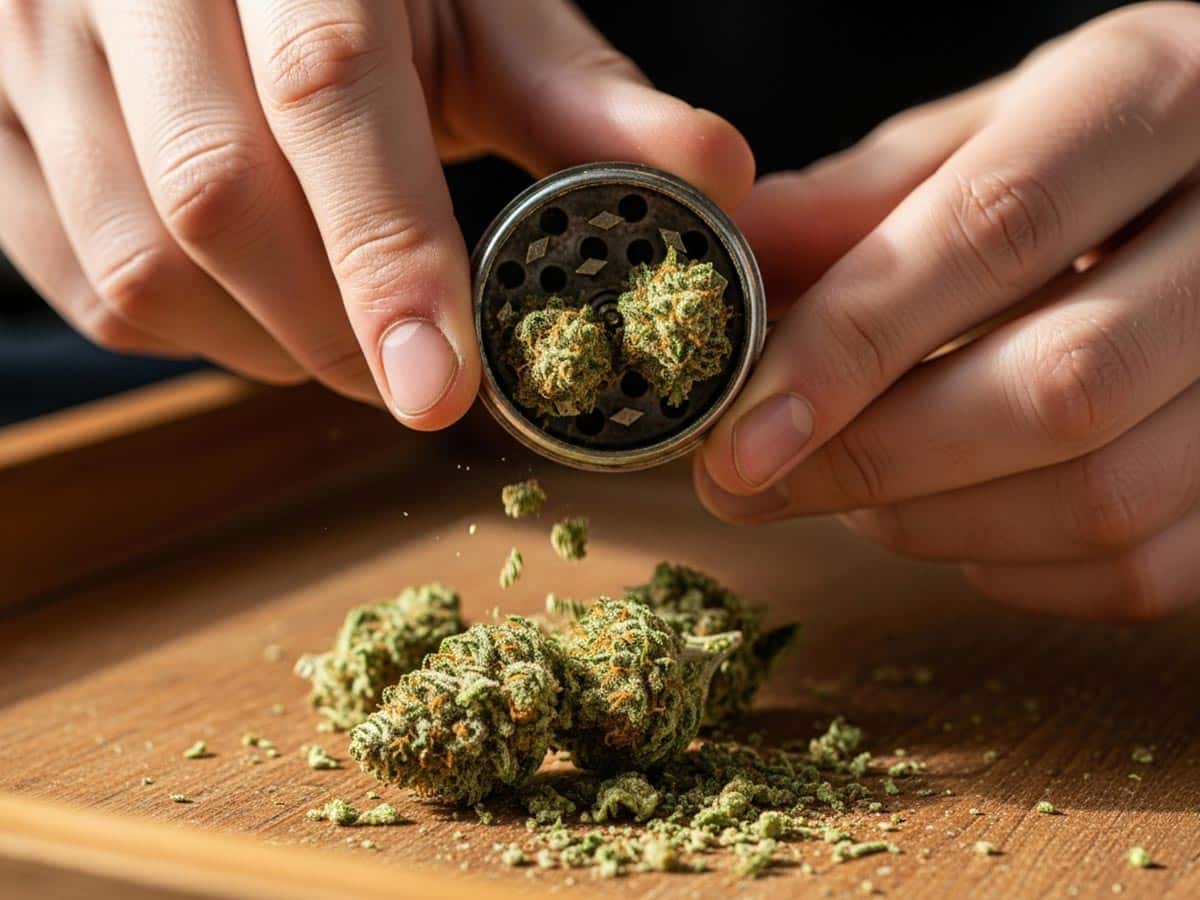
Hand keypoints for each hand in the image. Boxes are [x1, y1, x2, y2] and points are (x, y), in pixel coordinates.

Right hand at [0, 0, 751, 428]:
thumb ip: (582, 101)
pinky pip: (78, 282)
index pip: (325, 98)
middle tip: (420, 378)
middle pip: (215, 199)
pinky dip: (187, 336)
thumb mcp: (480, 16)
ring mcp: (32, 47)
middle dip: (333, 330)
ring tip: (346, 343)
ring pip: (134, 260)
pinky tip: (259, 315)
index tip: (442, 389)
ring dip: (263, 344)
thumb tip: (714, 179)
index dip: (385, 258)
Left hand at [696, 2, 1199, 619]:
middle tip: (753, 482)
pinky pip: (1144, 567)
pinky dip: (1013, 565)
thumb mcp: (993, 127)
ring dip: (934, 521)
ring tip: (848, 489)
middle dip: (876, 457)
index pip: (994, 230)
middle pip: (1060, 385)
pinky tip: (949, 516)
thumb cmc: (1103, 144)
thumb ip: (868, 196)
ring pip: (1107, 496)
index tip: (739, 435)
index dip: (850, 348)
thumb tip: (737, 260)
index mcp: (1163, 94)